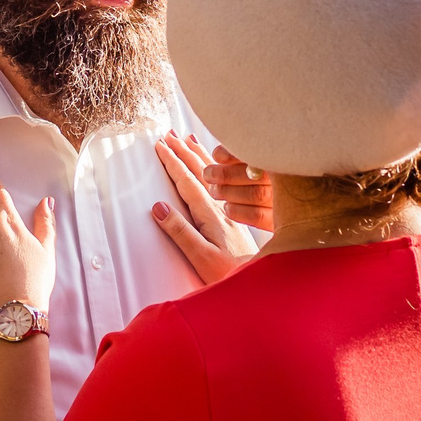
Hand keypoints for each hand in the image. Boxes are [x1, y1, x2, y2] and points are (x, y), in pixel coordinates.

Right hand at [151, 134, 261, 284]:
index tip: (160, 144)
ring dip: (198, 155)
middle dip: (183, 152)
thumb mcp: (200, 257)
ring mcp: (229, 211)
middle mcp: (222, 208)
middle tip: (168, 133)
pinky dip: (214, 169)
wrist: (262, 286)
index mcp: (211, 215)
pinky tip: (213, 164)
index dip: (173, 162)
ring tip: (188, 137)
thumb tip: (158, 206)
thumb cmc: (229, 275)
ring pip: (212, 175)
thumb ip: (180, 232)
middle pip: (200, 173)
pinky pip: (222, 183)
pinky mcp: (234, 218)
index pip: (188, 182)